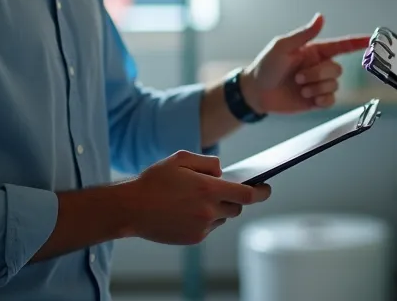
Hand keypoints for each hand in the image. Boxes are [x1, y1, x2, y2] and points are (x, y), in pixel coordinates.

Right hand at [121, 150, 270, 245]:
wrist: (130, 208)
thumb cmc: (155, 180)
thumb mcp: (181, 158)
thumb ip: (208, 162)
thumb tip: (223, 173)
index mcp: (208, 189)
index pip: (248, 194)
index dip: (261, 192)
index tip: (266, 188)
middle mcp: (208, 211)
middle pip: (237, 207)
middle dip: (234, 198)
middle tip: (226, 190)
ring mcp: (201, 227)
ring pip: (222, 217)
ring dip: (218, 208)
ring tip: (200, 198)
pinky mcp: (193, 238)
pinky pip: (209, 227)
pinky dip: (205, 219)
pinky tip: (188, 210)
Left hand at [239, 13, 369, 114]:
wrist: (256, 92)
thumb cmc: (267, 65)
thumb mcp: (282, 46)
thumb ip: (304, 34)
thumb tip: (321, 17)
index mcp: (315, 50)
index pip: (342, 45)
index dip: (358, 42)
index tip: (373, 40)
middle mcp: (320, 66)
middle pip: (336, 69)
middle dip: (318, 74)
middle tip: (297, 78)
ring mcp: (318, 84)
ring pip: (334, 85)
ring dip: (316, 87)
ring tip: (299, 88)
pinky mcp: (316, 100)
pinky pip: (331, 100)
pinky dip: (322, 99)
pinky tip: (310, 99)